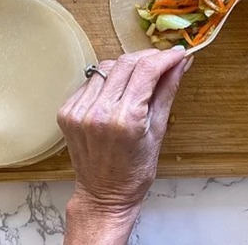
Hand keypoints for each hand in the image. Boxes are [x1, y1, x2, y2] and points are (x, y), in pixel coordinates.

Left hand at [58, 47, 188, 243]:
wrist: (103, 195)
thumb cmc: (135, 170)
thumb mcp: (158, 132)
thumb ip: (167, 92)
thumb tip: (181, 63)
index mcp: (125, 119)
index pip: (146, 70)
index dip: (165, 57)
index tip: (178, 53)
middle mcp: (98, 112)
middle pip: (125, 63)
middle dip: (147, 58)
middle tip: (163, 61)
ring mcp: (79, 111)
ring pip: (106, 68)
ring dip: (126, 67)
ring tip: (140, 78)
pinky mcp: (66, 112)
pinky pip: (90, 82)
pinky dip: (107, 80)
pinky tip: (117, 91)